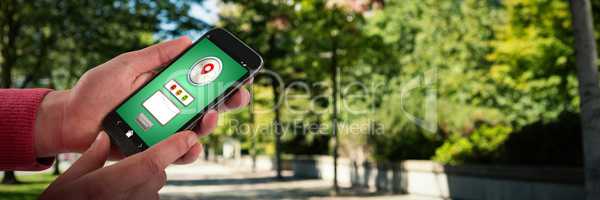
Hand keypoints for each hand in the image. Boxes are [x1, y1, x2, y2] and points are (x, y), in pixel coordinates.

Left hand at [34, 37, 250, 160]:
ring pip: (199, 130)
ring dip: (210, 124)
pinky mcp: (156, 150)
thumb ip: (156, 56)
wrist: (70, 120)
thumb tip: (187, 41)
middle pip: (210, 105)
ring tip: (207, 117)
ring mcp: (166, 130)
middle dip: (229, 100)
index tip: (241, 72)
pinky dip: (188, 149)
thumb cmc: (95, 91)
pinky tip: (190, 142)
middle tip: (238, 95)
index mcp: (168, 85)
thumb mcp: (126, 66)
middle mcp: (172, 108)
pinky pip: (179, 152)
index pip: (202, 81)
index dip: (224, 77)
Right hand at [40, 131, 197, 199]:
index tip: (189, 136)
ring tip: (117, 190)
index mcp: (105, 186)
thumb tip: (104, 138)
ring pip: (155, 189)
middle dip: (151, 164)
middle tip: (127, 168)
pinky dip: (143, 197)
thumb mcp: (65, 184)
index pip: (150, 163)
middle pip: (156, 174)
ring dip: (145, 183)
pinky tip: (121, 198)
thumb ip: (90, 159)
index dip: (173, 148)